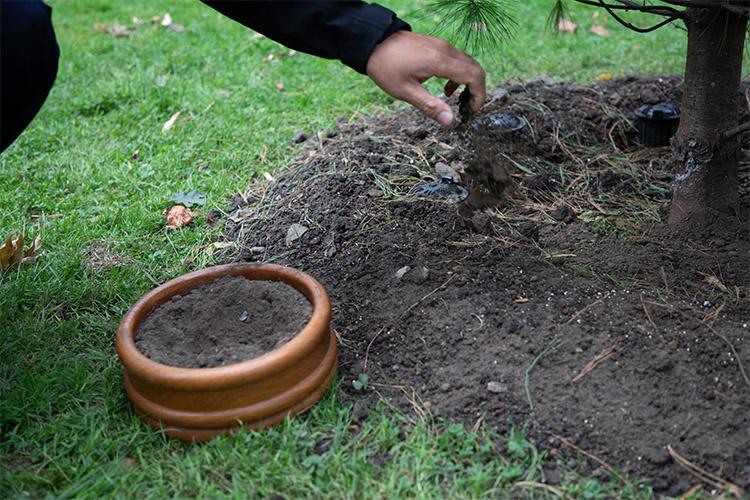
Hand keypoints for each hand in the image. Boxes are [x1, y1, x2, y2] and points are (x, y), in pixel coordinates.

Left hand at [366, 31, 485, 125]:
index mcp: (440, 61)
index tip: (472, 111)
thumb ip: (430, 106)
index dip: (479, 96)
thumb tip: (450, 121)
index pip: (474, 76)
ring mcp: (442, 45)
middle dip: (476, 91)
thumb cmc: (386, 67)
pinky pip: (457, 60)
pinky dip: (459, 75)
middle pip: (475, 69)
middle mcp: (445, 50)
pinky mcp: (437, 45)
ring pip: (468, 64)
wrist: (373, 42)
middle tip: (467, 109)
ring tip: (456, 101)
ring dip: (468, 84)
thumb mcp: (405, 91)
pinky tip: (446, 88)